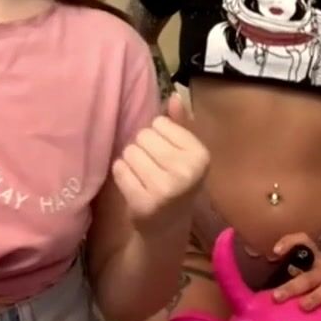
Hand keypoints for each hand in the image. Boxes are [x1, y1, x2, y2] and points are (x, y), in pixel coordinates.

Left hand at [110, 93, 208, 235]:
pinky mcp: (143, 203)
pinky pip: (119, 170)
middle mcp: (186, 172)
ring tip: (144, 176)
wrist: (169, 225)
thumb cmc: (177, 181)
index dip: (158, 136)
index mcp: (200, 155)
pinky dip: (122, 174)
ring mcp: (165, 189)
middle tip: (153, 167)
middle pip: (143, 136)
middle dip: (143, 148)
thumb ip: (180, 123)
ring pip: (129, 152)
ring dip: (131, 162)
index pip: (160, 123)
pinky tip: (134, 185)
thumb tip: (174, 95)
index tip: (167, 154)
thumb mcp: (185, 153)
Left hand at [268, 232, 320, 317]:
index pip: (303, 243)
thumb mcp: (316, 268)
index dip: (289, 243)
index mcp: (317, 261)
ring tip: (303, 306)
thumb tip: (276, 271)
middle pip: (309, 276)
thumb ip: (296, 271)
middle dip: (292, 287)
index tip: (275, 251)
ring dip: (316, 297)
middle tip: (277, 297)